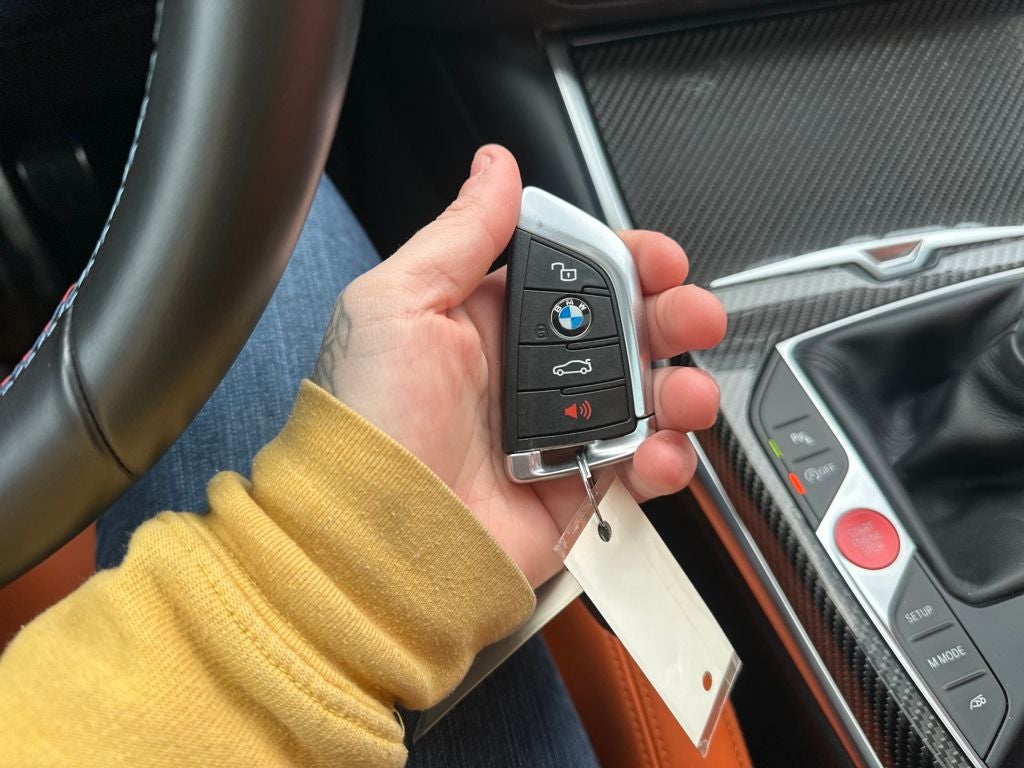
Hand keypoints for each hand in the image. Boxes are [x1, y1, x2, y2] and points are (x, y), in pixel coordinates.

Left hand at [314, 145, 725, 585]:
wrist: (371, 539)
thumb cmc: (365, 424)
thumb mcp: (397, 305)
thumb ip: (461, 235)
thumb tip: (496, 170)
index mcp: (489, 322)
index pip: (577, 276)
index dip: (627, 262)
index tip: (659, 259)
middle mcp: (526, 375)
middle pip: (625, 332)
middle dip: (670, 318)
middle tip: (691, 316)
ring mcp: (555, 434)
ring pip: (645, 398)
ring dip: (679, 389)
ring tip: (683, 395)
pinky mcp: (574, 490)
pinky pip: (640, 468)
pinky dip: (665, 461)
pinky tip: (658, 453)